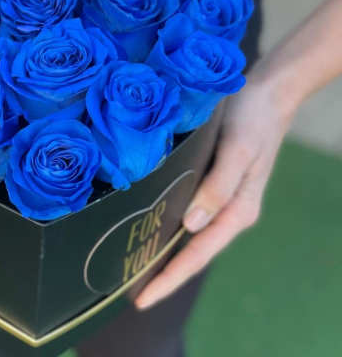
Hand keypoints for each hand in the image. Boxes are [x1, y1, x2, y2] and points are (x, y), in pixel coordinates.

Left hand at [135, 61, 296, 308]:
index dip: (169, 278)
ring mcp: (220, 198)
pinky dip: (168, 225)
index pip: (197, 253)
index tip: (141, 299)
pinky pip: (187, 213)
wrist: (266, 93)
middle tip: (126, 289)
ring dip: (163, 251)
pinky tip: (149, 225)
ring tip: (131, 265)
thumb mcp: (237, 150)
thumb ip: (217, 187)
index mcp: (237, 211)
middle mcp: (228, 211)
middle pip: (192, 250)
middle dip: (162, 272)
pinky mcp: (211, 182)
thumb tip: (191, 225)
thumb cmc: (252, 120)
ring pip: (188, 235)